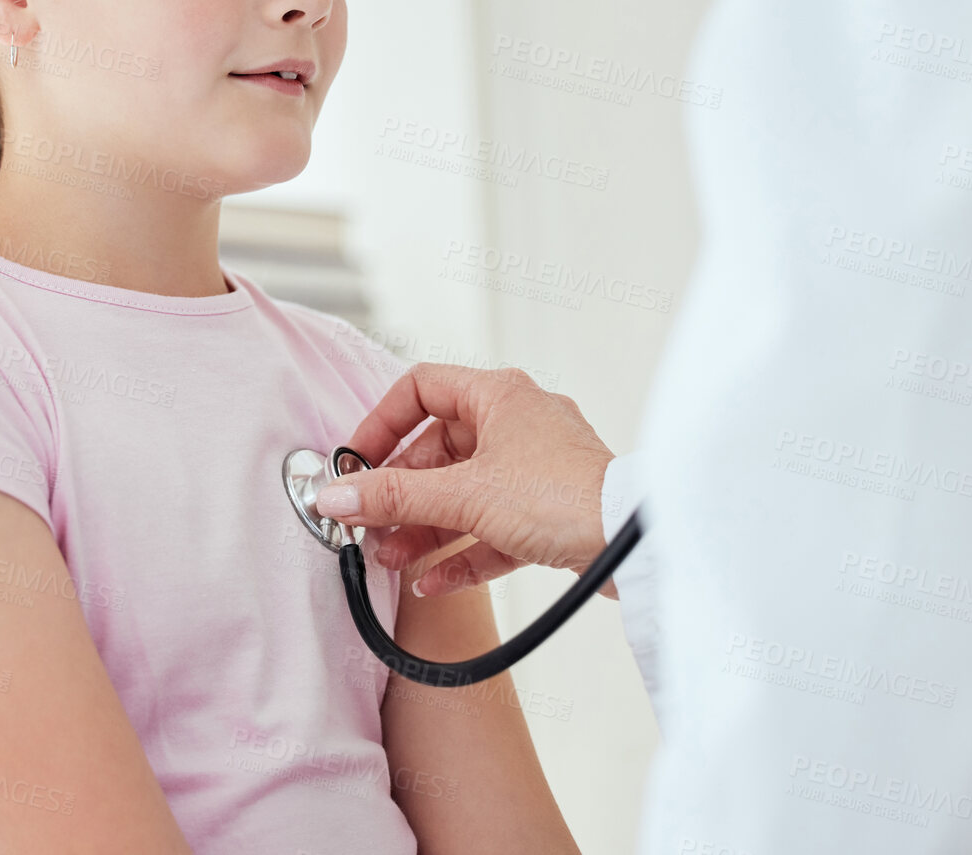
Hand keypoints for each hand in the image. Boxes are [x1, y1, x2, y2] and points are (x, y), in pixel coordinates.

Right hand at [315, 364, 619, 598]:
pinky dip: (461, 552)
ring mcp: (536, 469)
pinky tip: (432, 582)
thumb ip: (394, 496)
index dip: (382, 423)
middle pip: (439, 449)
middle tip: (370, 522)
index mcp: (500, 395)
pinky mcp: (549, 513)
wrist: (633, 543)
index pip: (422, 388)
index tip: (357, 462)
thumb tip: (338, 494)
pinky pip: (491, 528)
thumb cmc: (565, 496)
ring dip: (424, 526)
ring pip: (464, 493)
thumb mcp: (464, 495)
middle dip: (400, 492)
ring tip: (392, 557)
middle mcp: (519, 423)